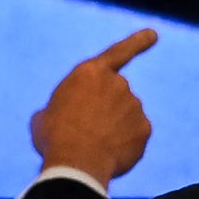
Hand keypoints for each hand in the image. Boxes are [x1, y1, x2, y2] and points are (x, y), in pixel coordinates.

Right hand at [33, 24, 159, 188]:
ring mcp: (134, 105)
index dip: (138, 42)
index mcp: (89, 72)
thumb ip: (60, 109)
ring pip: (125, 118)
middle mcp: (117, 83)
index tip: (154, 34)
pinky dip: (124, 146)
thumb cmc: (54, 138)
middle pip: (114, 97)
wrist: (76, 164)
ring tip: (93, 147)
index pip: (118, 52)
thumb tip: (62, 117)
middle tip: (84, 133)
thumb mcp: (43, 117)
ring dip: (113, 130)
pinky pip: (134, 136)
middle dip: (104, 113)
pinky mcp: (144, 128)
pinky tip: (109, 156)